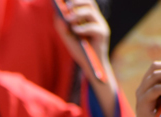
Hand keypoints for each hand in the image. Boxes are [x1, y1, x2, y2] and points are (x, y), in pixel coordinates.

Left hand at [53, 0, 117, 116]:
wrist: (90, 66)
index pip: (83, 2)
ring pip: (91, 12)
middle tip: (66, 5)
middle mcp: (96, 19)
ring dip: (77, 14)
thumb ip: (62, 26)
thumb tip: (57, 15)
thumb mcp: (67, 37)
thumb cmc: (79, 50)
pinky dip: (83, 28)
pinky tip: (75, 31)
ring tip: (68, 19)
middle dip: (77, 2)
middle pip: (89, 3)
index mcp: (88, 17)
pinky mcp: (103, 35)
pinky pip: (94, 27)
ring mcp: (101, 26)